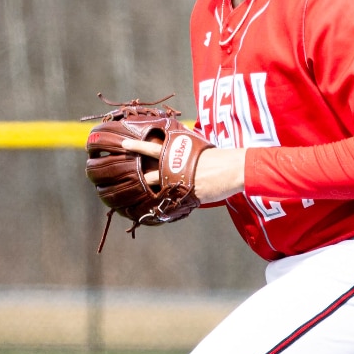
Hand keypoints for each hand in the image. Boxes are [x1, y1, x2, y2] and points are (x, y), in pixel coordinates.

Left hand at [125, 138, 243, 204]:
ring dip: (149, 193)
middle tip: (121, 177)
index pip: (151, 148)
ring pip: (158, 190)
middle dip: (136, 177)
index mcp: (175, 152)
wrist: (232, 168)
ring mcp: (178, 184)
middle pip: (149, 174)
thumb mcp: (197, 146)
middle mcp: (173, 168)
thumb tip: (175, 145)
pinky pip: (172, 202)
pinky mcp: (187, 197)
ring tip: (135, 197)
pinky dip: (166, 205)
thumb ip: (182, 148)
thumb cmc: (217, 156)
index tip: (123, 144)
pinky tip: (156, 210)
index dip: (136, 146)